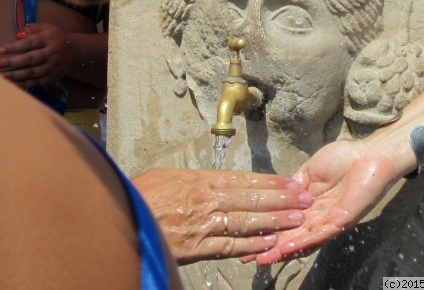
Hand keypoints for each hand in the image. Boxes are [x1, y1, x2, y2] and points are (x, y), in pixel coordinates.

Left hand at [0, 23, 74, 86]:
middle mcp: (52, 53)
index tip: (0, 50)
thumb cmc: (55, 37)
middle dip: (12, 63)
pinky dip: (26, 84)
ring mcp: (54, 66)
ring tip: (1, 76)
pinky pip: (39, 81)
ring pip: (34, 72)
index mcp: (49, 39)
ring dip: (16, 75)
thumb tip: (18, 36)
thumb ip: (31, 29)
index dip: (15, 47)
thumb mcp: (45, 27)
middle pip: (31, 59)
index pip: (30, 43)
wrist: (75, 50)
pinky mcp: (54, 76)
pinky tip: (13, 84)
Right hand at [132, 168, 314, 264]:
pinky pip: (230, 245)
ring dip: (275, 220)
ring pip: (247, 221)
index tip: (291, 181)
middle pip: (252, 199)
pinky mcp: (197, 247)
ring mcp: (204, 224)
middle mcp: (207, 200)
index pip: (244, 180)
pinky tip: (271, 241)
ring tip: (298, 218)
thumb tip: (213, 180)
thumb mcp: (168, 176)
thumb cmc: (141, 194)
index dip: (270, 182)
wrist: (118, 216)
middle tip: (305, 198)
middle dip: (282, 199)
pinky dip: (252, 243)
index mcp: (201, 180)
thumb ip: (195, 179)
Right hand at [245, 139, 407, 264]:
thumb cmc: (343, 159)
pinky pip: (322, 232)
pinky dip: (304, 241)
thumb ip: (295, 185)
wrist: (368, 154)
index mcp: (310, 205)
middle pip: (293, 236)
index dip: (268, 230)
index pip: (287, 221)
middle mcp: (319, 217)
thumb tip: (277, 196)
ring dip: (285, 250)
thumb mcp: (310, 171)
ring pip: (305, 239)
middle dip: (273, 248)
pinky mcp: (343, 219)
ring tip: (265, 258)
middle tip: (252, 259)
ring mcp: (331, 220)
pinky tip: (288, 248)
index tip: (247, 239)